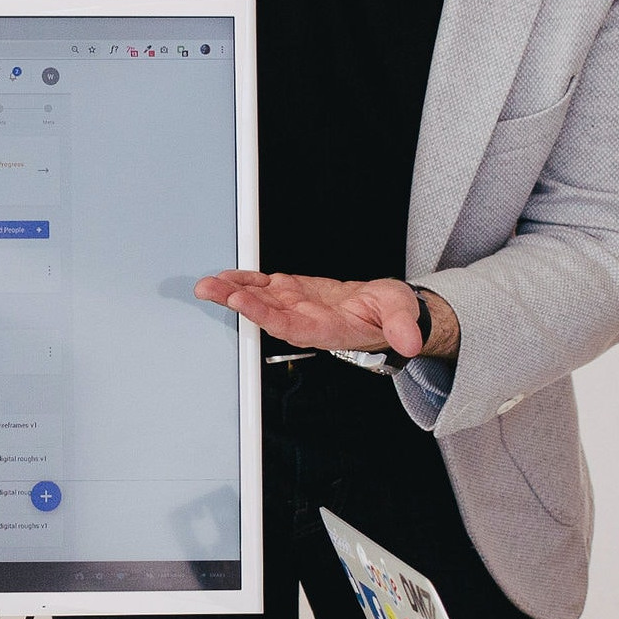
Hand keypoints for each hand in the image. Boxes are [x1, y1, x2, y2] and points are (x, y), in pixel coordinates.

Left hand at [195, 271, 452, 358]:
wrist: (385, 311)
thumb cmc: (393, 313)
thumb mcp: (403, 315)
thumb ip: (402, 327)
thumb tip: (410, 341)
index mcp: (329, 331)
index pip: (294, 326)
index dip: (267, 315)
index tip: (245, 302)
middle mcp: (307, 322)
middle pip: (268, 315)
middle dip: (239, 303)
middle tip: (212, 290)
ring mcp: (298, 308)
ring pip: (261, 301)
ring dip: (233, 293)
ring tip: (207, 285)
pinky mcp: (294, 293)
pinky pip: (265, 288)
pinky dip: (245, 281)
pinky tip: (225, 277)